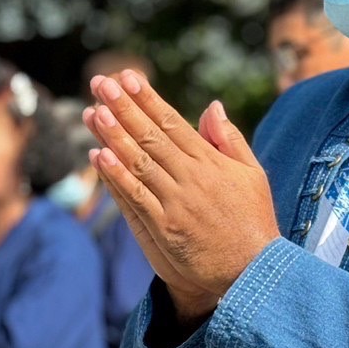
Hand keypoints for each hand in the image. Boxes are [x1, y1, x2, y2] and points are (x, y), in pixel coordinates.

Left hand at [83, 70, 279, 322]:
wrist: (255, 271)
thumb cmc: (253, 220)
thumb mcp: (252, 174)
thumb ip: (229, 139)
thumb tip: (211, 106)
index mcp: (211, 162)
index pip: (172, 123)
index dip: (147, 99)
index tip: (128, 77)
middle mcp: (192, 179)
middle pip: (150, 137)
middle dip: (123, 108)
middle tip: (100, 83)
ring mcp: (177, 204)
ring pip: (139, 164)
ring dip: (113, 137)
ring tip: (94, 112)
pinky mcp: (165, 229)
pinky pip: (136, 198)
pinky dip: (116, 178)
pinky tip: (98, 157)